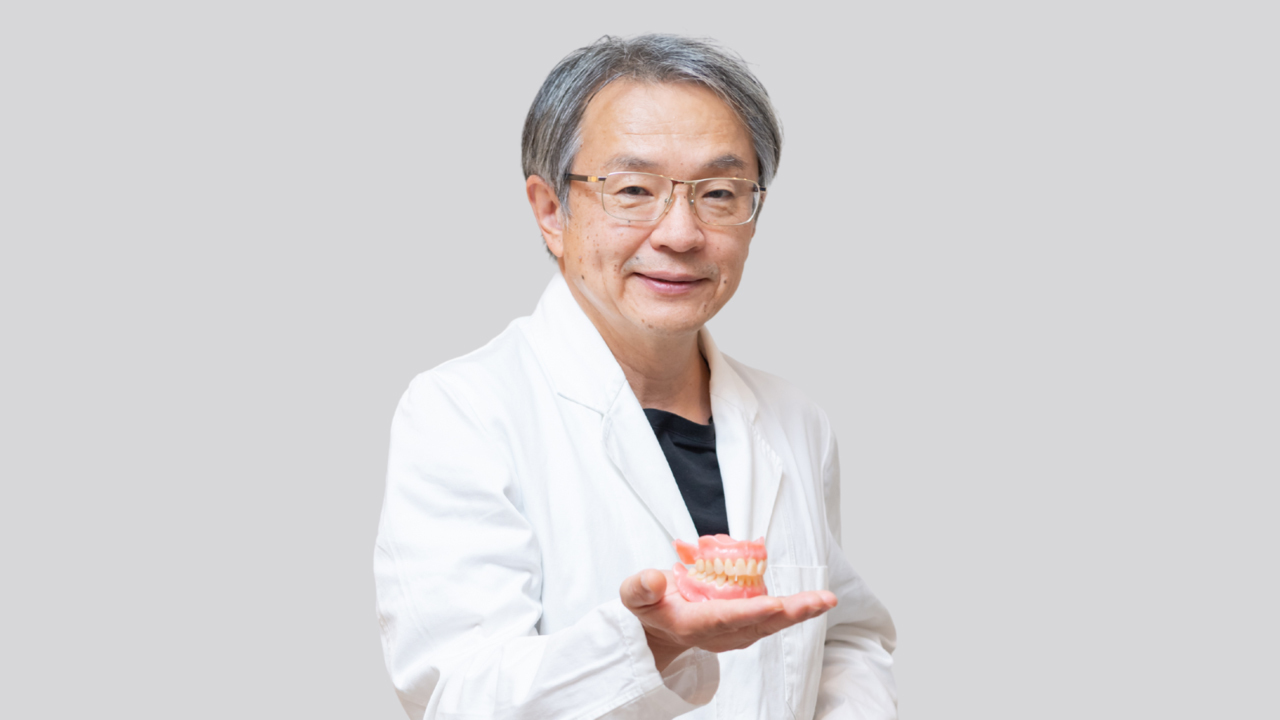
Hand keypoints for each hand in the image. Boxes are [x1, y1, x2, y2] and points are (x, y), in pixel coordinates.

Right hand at [619, 568, 836, 671]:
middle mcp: (717, 633)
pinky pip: (768, 619)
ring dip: (798, 612)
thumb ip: (640, 588)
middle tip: (820, 601)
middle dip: (790, 613)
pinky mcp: (740, 626)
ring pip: (769, 624)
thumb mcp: (633, 596)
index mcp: (691, 624)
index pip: (723, 618)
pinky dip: (790, 610)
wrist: (654, 630)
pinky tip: (811, 600)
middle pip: (758, 624)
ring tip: (825, 600)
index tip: (772, 605)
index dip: (749, 612)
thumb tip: (655, 579)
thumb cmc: (647, 608)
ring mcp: (731, 633)